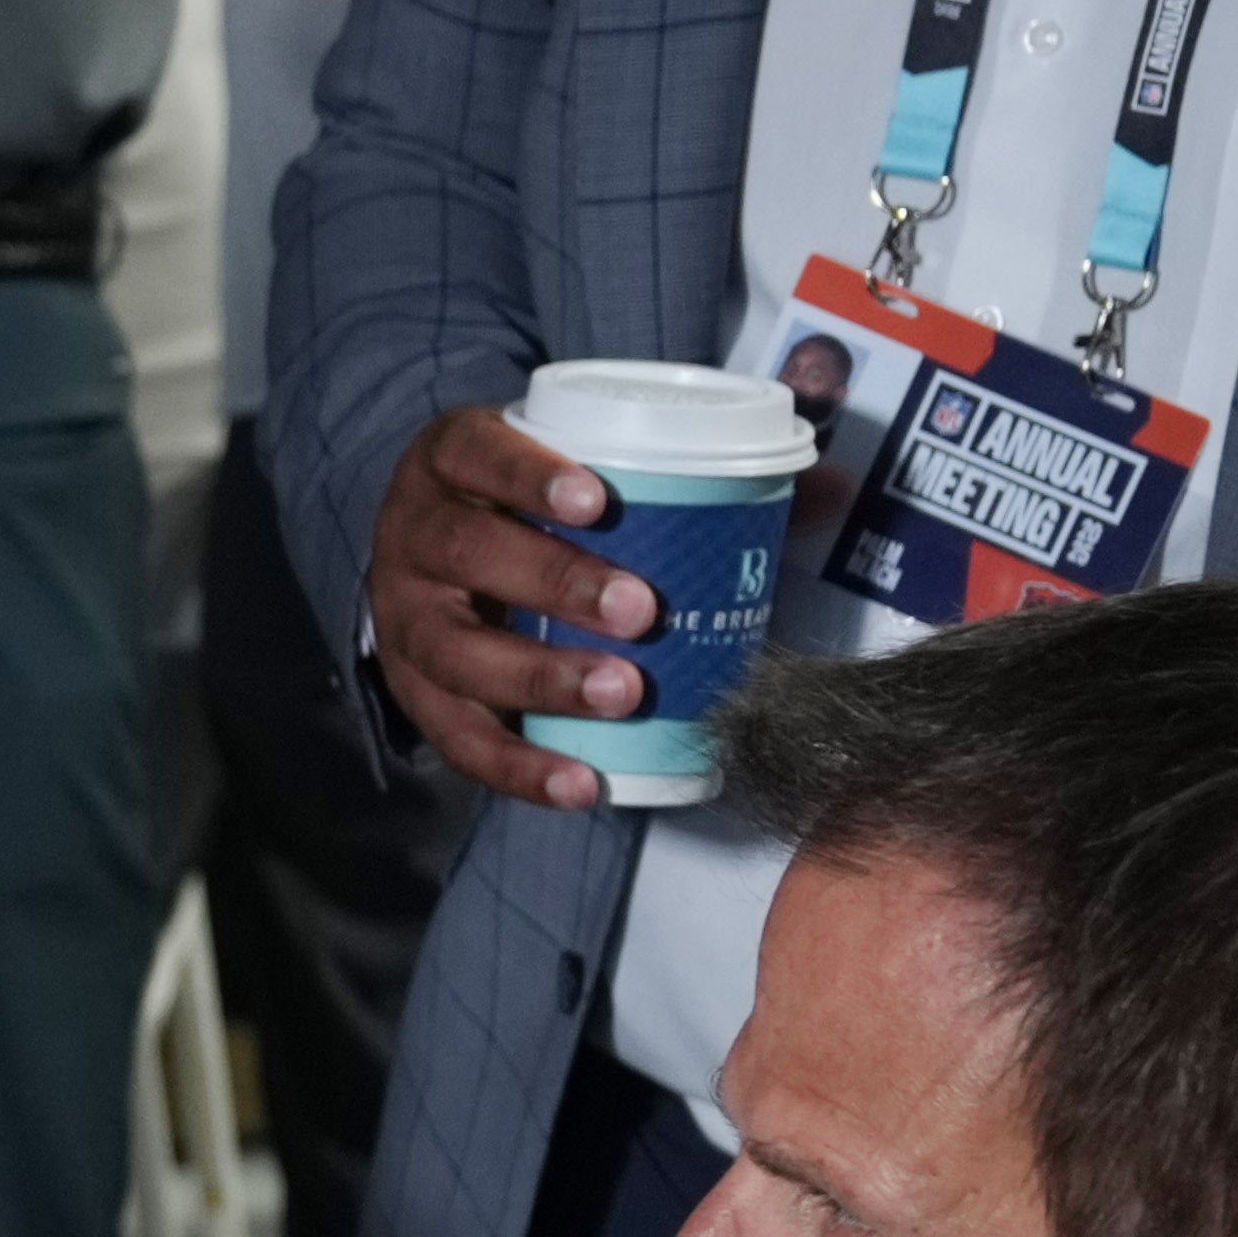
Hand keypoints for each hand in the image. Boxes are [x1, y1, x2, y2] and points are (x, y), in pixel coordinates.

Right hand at [356, 350, 841, 815]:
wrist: (428, 555)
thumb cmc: (521, 503)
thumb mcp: (570, 464)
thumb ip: (689, 468)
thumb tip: (831, 488)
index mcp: (450, 463)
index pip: (476, 453)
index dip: (527, 474)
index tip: (595, 497)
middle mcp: (414, 538)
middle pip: (469, 555)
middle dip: (556, 584)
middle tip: (641, 610)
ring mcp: (405, 621)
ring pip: (459, 653)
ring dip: (543, 679)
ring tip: (622, 693)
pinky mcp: (414, 696)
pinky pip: (458, 740)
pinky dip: (519, 767)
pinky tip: (580, 783)